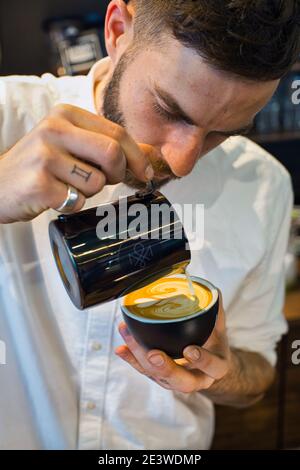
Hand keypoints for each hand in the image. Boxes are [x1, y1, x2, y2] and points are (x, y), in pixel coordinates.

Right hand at [0, 104, 153, 222]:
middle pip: (113, 154)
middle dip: (118, 174)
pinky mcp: (39, 184)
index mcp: (65, 114)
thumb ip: (107, 144)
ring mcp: (44, 157)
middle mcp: (54, 130)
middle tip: (107, 181)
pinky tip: (54, 196)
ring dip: (90, 192)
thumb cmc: (39, 165)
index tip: (145, 173)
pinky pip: (78, 201)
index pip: (117, 132)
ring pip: (97, 182)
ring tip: (67, 185)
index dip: (137, 156)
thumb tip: (152, 154)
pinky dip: (72, 204)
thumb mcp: (70, 143)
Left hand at [115, 291, 231, 392]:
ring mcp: (177, 381)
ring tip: (129, 336)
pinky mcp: (161, 378)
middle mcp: (197, 379)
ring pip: (158, 376)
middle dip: (165, 368)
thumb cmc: (213, 344)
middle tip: (153, 354)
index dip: (202, 360)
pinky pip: (144, 371)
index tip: (190, 349)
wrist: (209, 366)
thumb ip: (215, 311)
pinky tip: (121, 348)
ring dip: (141, 357)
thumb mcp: (219, 329)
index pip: (213, 367)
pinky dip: (132, 358)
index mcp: (216, 367)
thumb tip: (211, 290)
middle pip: (182, 382)